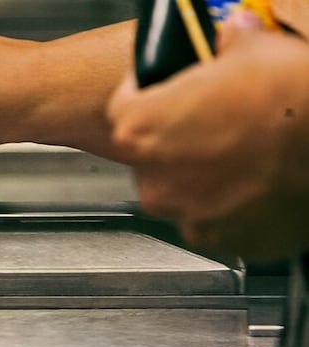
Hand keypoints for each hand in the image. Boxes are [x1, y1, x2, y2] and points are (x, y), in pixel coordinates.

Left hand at [107, 12, 308, 258]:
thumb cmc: (293, 101)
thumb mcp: (252, 49)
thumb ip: (226, 45)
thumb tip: (231, 38)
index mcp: (141, 128)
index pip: (123, 108)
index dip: (144, 94)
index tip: (158, 89)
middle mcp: (156, 181)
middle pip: (150, 155)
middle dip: (175, 140)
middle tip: (212, 122)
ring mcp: (188, 217)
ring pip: (183, 192)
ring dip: (202, 177)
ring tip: (240, 154)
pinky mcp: (223, 240)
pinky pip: (216, 221)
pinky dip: (230, 206)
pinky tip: (255, 183)